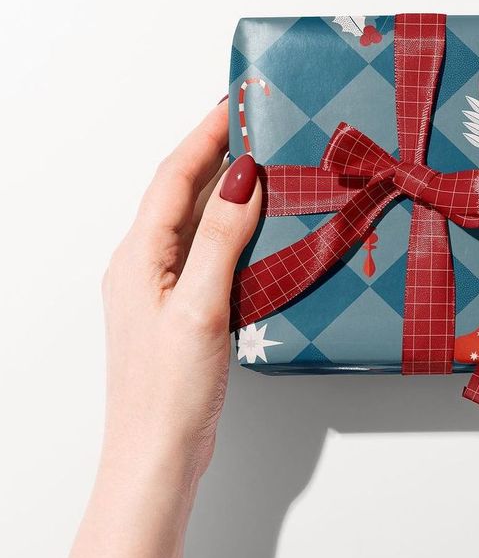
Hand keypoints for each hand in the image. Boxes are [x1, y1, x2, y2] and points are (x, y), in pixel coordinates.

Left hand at [100, 99, 259, 486]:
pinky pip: (204, 250)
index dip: (204, 135)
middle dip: (214, 152)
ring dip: (223, 188)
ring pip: (193, 221)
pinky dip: (229, 228)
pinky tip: (254, 229)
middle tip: (255, 124)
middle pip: (180, 192)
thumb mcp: (198, 307)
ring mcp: (160, 288)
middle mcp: (143, 265)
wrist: (156, 454)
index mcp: (139, 256)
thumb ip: (219, 239)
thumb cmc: (169, 390)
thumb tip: (242, 178)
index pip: (174, 177)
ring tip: (261, 164)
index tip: (236, 103)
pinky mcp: (179, 309)